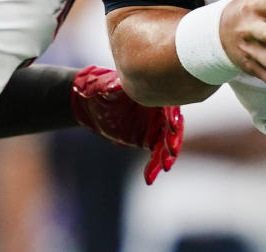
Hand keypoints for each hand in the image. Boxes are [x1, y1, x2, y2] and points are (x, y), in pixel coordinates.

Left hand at [70, 65, 183, 183]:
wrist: (91, 105)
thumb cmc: (98, 90)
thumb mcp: (101, 87)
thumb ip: (108, 87)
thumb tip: (113, 86)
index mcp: (152, 93)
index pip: (167, 103)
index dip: (171, 114)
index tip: (173, 126)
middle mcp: (159, 108)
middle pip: (172, 124)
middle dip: (174, 138)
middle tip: (172, 152)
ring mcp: (156, 124)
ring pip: (167, 142)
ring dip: (167, 155)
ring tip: (164, 168)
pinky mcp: (150, 139)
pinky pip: (156, 154)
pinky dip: (154, 166)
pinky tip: (149, 179)